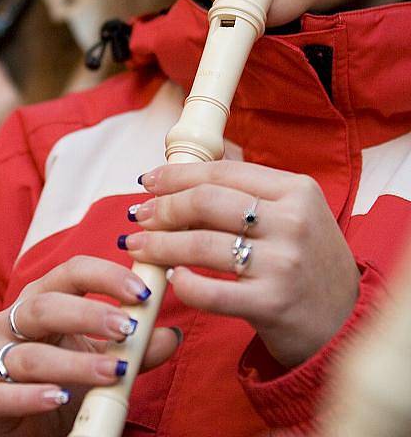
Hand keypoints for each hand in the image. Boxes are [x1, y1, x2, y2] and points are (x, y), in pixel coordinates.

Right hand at [0, 256, 179, 436]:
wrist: (30, 425)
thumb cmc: (66, 377)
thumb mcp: (103, 357)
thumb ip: (135, 348)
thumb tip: (170, 334)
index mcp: (44, 296)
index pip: (72, 271)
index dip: (107, 276)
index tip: (143, 292)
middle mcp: (15, 319)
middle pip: (47, 305)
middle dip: (90, 314)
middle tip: (128, 329)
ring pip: (31, 353)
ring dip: (76, 363)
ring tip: (113, 372)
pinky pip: (6, 392)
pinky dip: (35, 395)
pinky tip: (61, 397)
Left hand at [123, 161, 359, 367]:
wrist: (345, 322)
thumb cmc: (309, 261)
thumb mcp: (296, 212)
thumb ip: (252, 187)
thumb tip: (197, 162)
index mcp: (297, 190)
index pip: (224, 172)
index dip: (178, 174)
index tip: (148, 180)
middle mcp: (292, 221)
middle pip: (207, 202)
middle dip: (164, 207)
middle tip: (139, 214)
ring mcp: (283, 263)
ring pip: (202, 245)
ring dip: (160, 244)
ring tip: (137, 246)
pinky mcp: (272, 304)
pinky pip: (211, 292)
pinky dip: (184, 284)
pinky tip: (172, 278)